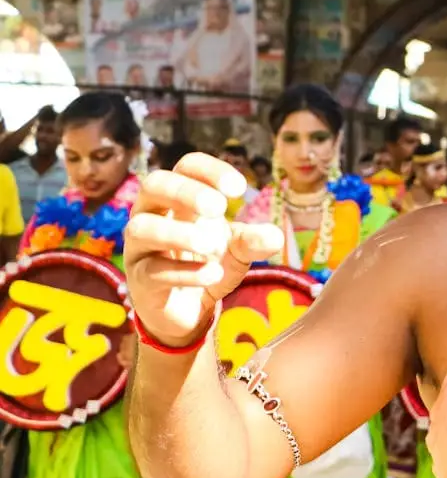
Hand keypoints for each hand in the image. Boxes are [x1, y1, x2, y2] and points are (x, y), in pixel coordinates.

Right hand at [124, 153, 282, 347]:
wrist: (189, 310)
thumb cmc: (209, 264)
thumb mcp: (238, 251)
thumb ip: (253, 241)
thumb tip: (274, 236)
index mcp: (179, 199)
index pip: (186, 167)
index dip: (210, 170)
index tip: (240, 188)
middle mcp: (153, 215)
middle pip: (154, 185)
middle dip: (186, 192)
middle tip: (219, 208)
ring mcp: (141, 247)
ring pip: (142, 227)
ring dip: (179, 234)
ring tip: (213, 246)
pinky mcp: (140, 279)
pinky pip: (152, 271)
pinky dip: (184, 272)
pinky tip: (212, 275)